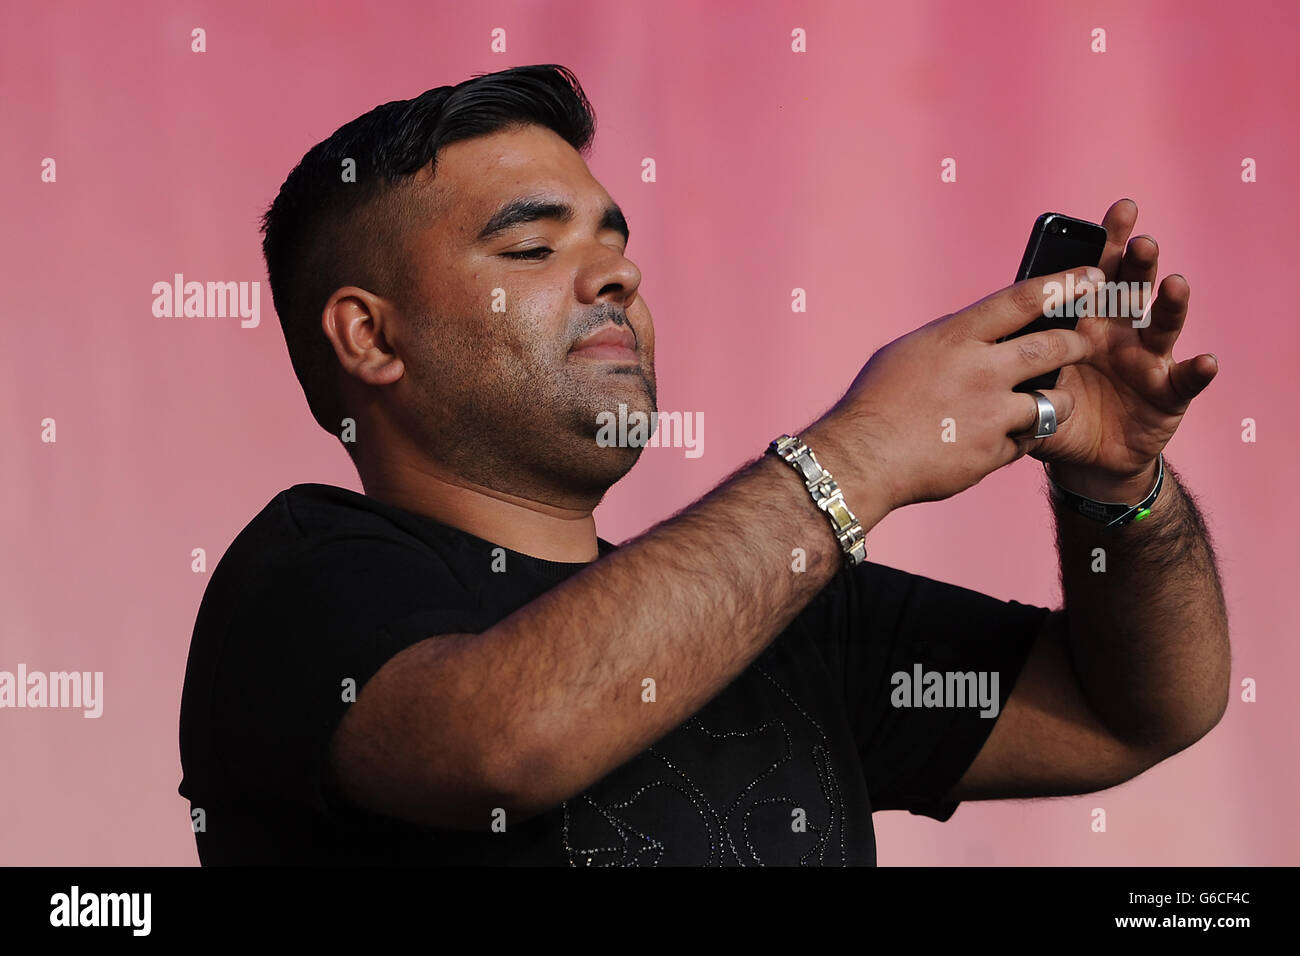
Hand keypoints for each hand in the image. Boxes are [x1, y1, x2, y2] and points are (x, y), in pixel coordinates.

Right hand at [812, 266, 1100, 511]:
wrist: (862, 458)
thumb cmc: (874, 403)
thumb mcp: (906, 353)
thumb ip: (948, 339)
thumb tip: (975, 328)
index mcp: (956, 338)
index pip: (1023, 299)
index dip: (1063, 283)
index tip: (1091, 275)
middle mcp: (981, 371)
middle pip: (1054, 347)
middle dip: (1077, 343)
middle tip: (1083, 344)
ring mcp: (991, 414)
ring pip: (1055, 401)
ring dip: (1059, 401)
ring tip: (1052, 403)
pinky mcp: (993, 452)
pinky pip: (1026, 442)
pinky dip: (1018, 439)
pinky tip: (998, 439)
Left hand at [1028, 199, 1218, 499]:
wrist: (1082, 455)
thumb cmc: (1053, 404)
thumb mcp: (1029, 378)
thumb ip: (1016, 357)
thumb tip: (985, 342)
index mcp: (1086, 318)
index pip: (1098, 272)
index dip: (1110, 241)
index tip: (1120, 209)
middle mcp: (1122, 330)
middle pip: (1134, 287)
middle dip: (1139, 261)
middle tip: (1140, 241)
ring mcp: (1148, 359)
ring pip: (1163, 324)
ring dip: (1171, 303)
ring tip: (1173, 284)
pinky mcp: (1168, 393)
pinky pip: (1186, 380)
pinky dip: (1197, 371)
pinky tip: (1206, 361)